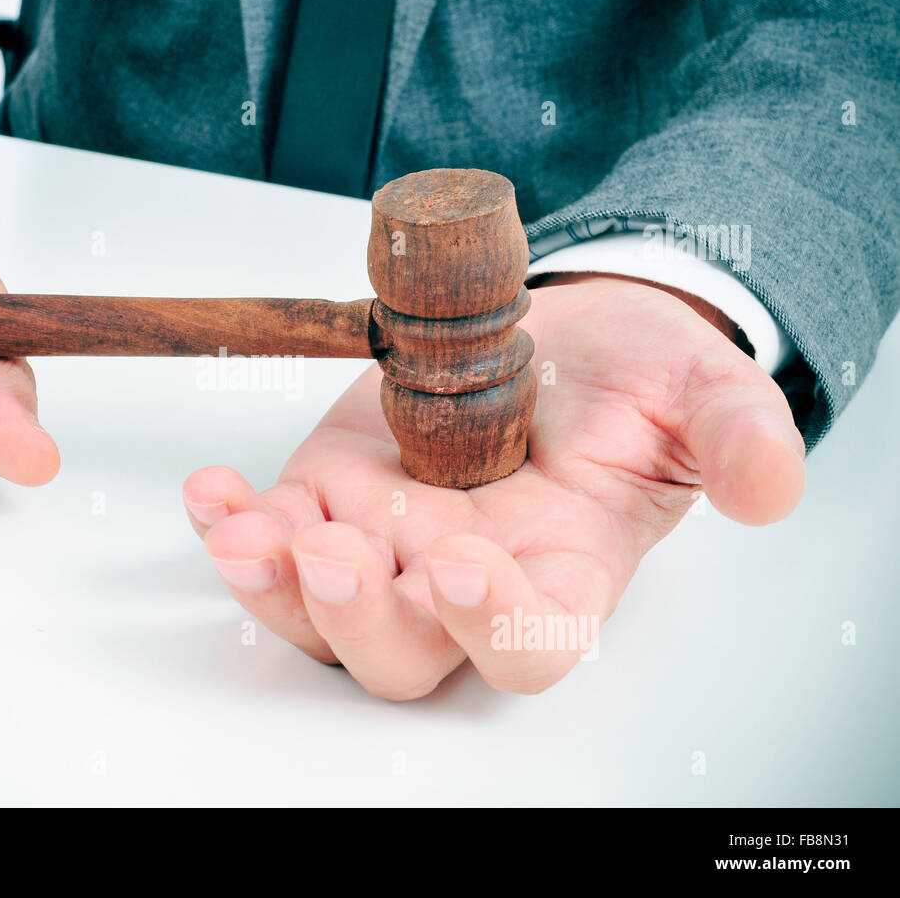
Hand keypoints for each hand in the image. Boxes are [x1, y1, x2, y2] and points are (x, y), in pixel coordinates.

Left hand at [183, 276, 804, 698]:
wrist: (559, 329)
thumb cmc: (632, 377)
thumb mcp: (702, 394)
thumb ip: (737, 439)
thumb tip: (771, 487)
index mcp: (558, 576)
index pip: (525, 645)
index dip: (491, 628)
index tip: (463, 565)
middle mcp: (461, 579)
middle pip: (401, 655)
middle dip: (362, 620)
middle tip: (339, 555)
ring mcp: (386, 541)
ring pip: (318, 615)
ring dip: (276, 586)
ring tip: (248, 530)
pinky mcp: (330, 491)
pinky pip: (269, 533)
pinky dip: (234, 522)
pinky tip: (213, 492)